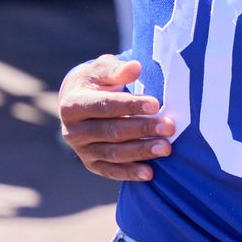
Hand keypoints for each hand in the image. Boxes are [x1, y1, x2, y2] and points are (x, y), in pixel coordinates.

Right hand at [58, 55, 174, 180]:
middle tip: (169, 127)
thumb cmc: (97, 81)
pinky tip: (149, 173)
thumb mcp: (102, 70)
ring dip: (141, 152)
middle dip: (142, 129)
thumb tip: (135, 67)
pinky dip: (129, 173)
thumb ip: (116, 70)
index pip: (105, 106)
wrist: (80, 101)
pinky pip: (111, 171)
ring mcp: (81, 150)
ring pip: (113, 154)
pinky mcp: (91, 163)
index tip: (155, 104)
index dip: (130, 105)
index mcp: (73, 104)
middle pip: (112, 131)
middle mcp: (73, 130)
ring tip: (166, 149)